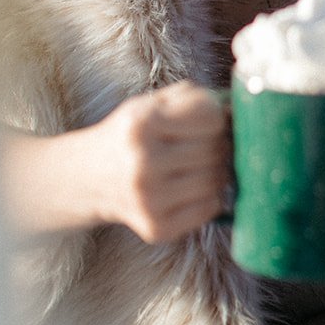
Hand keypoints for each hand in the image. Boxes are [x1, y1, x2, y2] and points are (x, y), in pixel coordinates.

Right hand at [89, 81, 229, 242]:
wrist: (89, 179)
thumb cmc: (130, 137)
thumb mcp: (150, 104)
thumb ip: (192, 98)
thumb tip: (236, 108)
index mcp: (141, 124)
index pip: (211, 117)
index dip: (217, 117)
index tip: (208, 121)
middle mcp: (143, 163)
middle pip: (215, 149)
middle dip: (218, 144)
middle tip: (206, 144)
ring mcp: (150, 198)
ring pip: (216, 179)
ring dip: (216, 170)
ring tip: (198, 165)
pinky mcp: (157, 227)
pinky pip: (211, 207)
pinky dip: (210, 196)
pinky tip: (191, 188)